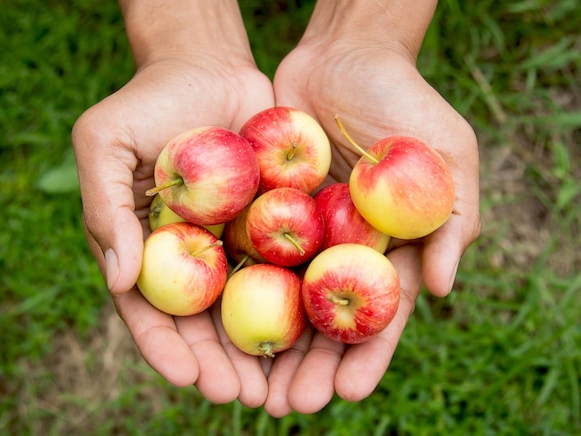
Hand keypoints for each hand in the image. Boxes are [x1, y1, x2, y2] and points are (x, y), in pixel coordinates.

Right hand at [72, 48, 274, 403]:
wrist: (208, 65)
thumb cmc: (149, 100)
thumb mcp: (105, 143)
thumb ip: (104, 207)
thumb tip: (116, 280)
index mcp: (145, 248)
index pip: (150, 309)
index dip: (167, 347)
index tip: (190, 377)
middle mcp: (191, 254)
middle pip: (206, 321)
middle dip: (224, 363)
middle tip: (248, 397)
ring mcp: (234, 241)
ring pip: (249, 305)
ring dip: (265, 347)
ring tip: (285, 385)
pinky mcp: (274, 222)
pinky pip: (287, 264)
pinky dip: (300, 298)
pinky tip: (318, 329)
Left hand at [264, 26, 480, 414]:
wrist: (345, 54)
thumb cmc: (406, 101)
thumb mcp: (449, 155)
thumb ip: (453, 221)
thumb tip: (439, 291)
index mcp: (389, 249)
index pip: (379, 315)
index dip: (365, 358)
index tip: (344, 393)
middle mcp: (343, 248)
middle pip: (325, 320)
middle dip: (309, 365)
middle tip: (286, 406)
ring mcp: (303, 232)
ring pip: (283, 298)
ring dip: (268, 343)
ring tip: (250, 386)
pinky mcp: (265, 208)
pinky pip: (250, 251)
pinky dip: (236, 287)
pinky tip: (217, 324)